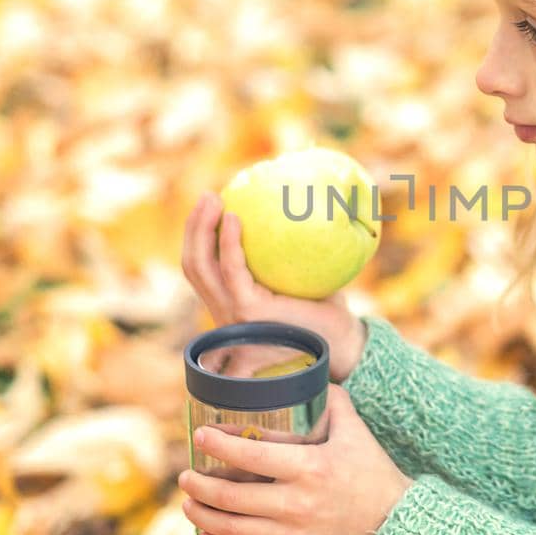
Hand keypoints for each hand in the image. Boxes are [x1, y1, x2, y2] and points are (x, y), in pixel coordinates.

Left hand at [179, 384, 411, 534]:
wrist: (393, 520)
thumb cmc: (372, 472)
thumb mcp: (355, 432)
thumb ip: (331, 402)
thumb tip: (309, 376)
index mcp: (310, 468)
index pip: (252, 455)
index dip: (219, 445)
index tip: (200, 436)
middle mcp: (297, 503)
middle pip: (232, 497)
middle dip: (199, 486)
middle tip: (185, 476)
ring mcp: (294, 533)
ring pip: (233, 528)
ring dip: (203, 515)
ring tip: (189, 502)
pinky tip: (207, 534)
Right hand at [182, 192, 367, 381]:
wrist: (342, 338)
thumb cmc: (325, 306)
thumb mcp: (297, 274)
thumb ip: (281, 251)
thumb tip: (279, 203)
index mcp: (231, 304)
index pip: (202, 269)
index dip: (196, 237)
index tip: (209, 205)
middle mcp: (225, 311)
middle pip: (193, 266)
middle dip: (193, 227)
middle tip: (208, 196)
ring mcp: (233, 314)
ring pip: (200, 267)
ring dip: (201, 228)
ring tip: (214, 200)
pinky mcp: (248, 311)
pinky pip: (231, 270)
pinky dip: (228, 242)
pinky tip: (233, 218)